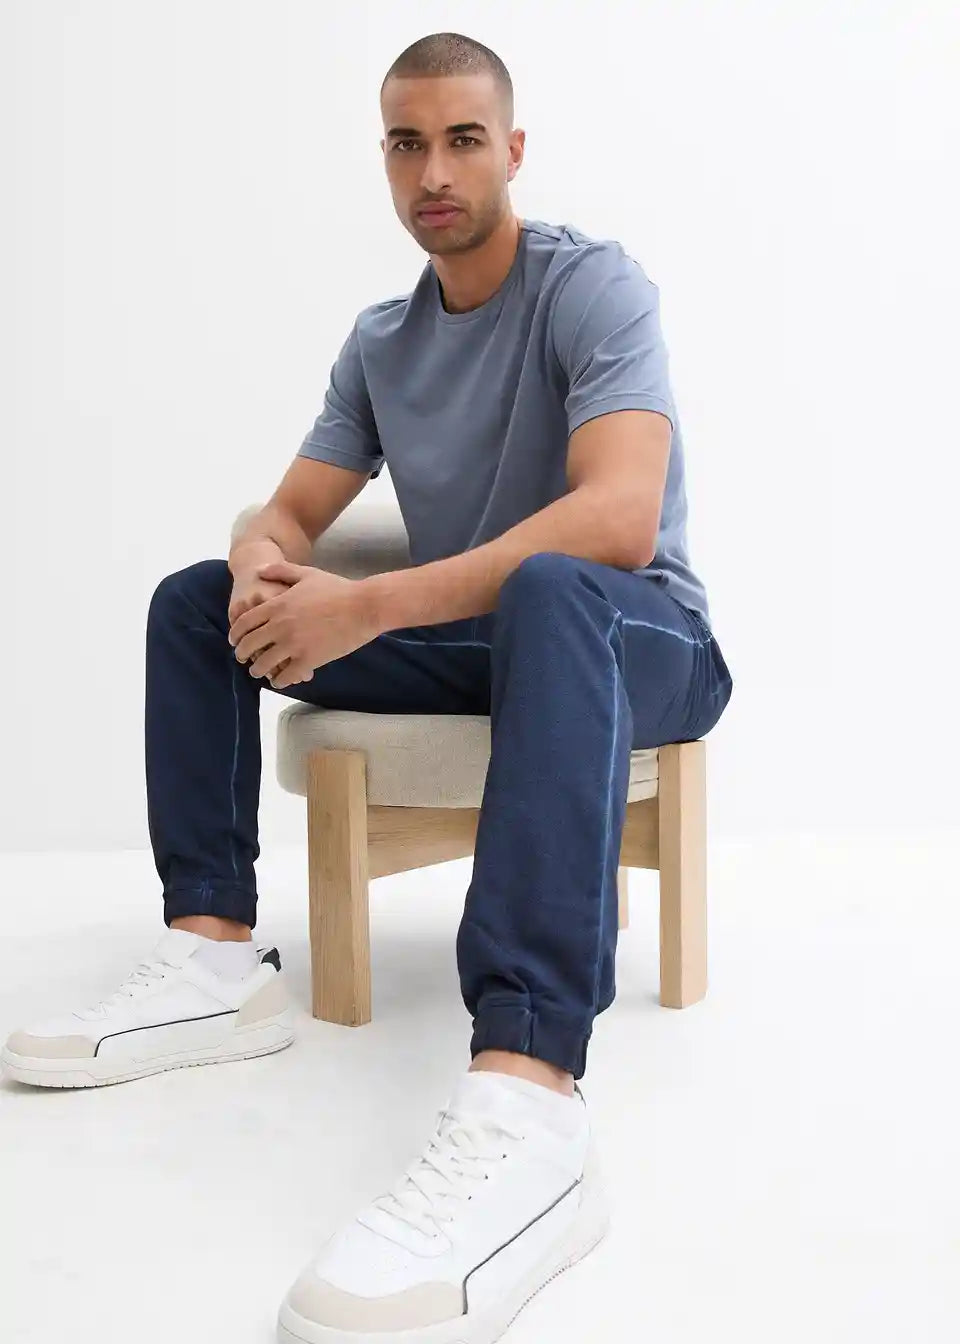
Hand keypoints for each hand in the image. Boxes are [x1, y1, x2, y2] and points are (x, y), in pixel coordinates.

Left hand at [227, 560, 381, 688]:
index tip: (235, 640)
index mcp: (277, 605)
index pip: (244, 622)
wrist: (364, 606)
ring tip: (259, 672)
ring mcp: (293, 644)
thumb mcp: (307, 574)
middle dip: (242, 654)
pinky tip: (280, 680)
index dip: (236, 634)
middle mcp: (280, 626)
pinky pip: (285, 676)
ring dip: (257, 670)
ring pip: (263, 664)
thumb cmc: (338, 589)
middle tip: (243, 658)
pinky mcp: (308, 659)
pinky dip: (279, 680)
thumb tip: (260, 571)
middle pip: (249, 645)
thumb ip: (281, 571)